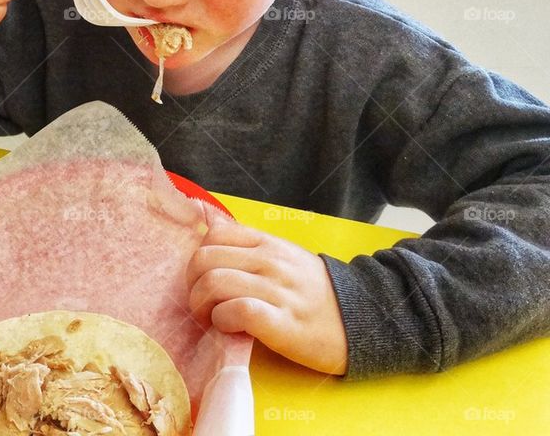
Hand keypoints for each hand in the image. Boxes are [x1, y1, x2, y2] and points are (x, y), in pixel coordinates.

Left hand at [186, 209, 348, 374]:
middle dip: (192, 285)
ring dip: (203, 306)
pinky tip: (231, 329)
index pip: (213, 235)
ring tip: (213, 319)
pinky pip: (237, 311)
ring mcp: (276, 291)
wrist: (363, 320)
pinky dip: (223, 321)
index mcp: (267, 243)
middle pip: (203, 260)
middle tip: (202, 305)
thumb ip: (248, 244)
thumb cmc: (315, 292)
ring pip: (214, 283)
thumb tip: (208, 225)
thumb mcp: (283, 256)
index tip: (202, 280)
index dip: (196, 259)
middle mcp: (269, 262)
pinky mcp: (282, 324)